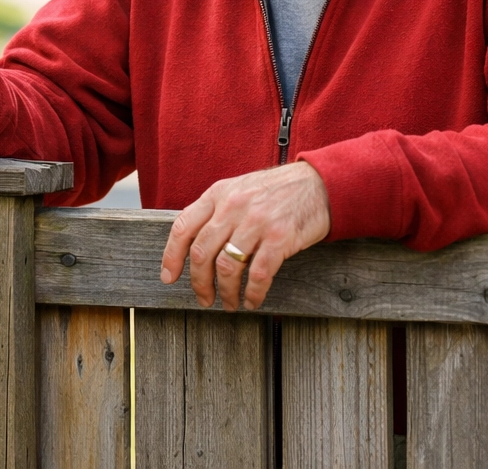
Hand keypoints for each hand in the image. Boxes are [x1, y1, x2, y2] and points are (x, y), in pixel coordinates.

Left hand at [159, 162, 331, 310]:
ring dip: (226, 292)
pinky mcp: (280, 237)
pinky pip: (258, 274)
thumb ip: (215, 210)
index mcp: (218, 194)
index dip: (171, 256)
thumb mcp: (238, 189)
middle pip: (201, 252)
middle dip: (199, 283)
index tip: (168, 278)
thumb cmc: (276, 191)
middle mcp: (233, 206)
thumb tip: (192, 243)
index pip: (183, 227)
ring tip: (230, 303)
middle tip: (204, 299)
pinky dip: (252, 293)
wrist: (318, 183)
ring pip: (227, 266)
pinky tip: (252, 300)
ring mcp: (256, 221)